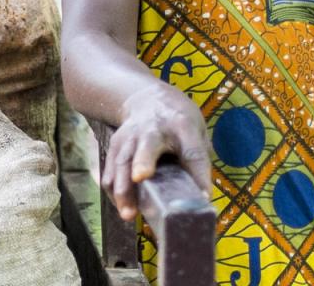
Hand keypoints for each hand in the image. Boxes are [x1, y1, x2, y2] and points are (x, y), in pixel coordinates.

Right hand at [102, 84, 213, 220]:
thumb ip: (197, 159)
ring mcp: (129, 136)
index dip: (198, 174)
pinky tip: (123, 208)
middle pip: (147, 147)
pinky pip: (111, 171)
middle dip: (142, 161)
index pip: (193, 151)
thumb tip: (200, 198)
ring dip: (123, 188)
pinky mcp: (114, 145)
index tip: (203, 197)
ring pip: (122, 162)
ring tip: (128, 214)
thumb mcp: (196, 132)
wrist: (146, 98)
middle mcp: (153, 129)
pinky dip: (114, 192)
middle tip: (140, 178)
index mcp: (182, 126)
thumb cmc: (178, 122)